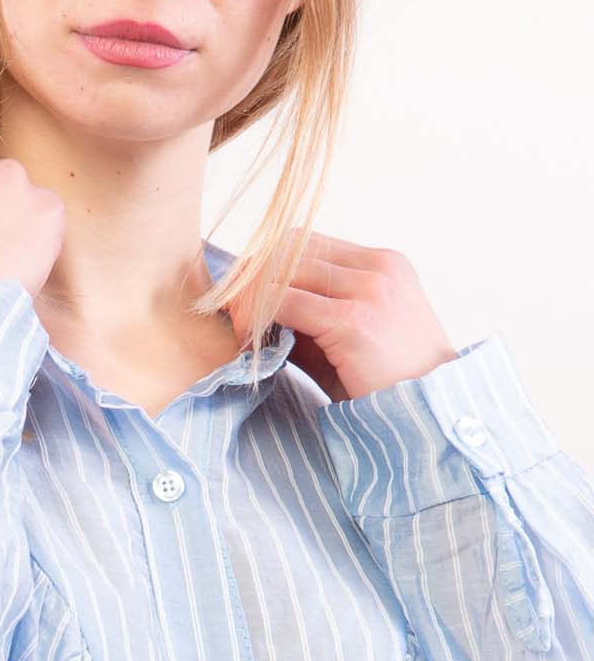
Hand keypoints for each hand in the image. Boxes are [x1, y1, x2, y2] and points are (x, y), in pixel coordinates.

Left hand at [229, 229, 458, 402]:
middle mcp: (378, 267)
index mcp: (383, 265)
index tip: (243, 298)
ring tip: (241, 329)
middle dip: (252, 277)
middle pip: (290, 248)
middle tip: (231, 312)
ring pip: (283, 269)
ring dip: (252, 296)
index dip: (267, 265)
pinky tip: (251, 340)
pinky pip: (284, 301)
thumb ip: (307, 318)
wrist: (430, 417)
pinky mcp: (355, 319)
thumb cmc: (387, 386)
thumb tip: (251, 308)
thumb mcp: (348, 341)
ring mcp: (369, 289)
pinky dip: (258, 317)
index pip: (306, 243)